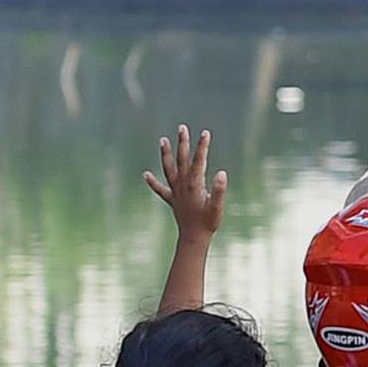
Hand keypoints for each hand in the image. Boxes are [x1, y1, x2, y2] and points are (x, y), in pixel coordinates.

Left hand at [142, 127, 223, 242]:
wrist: (194, 237)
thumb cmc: (208, 222)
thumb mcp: (218, 207)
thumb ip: (220, 190)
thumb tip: (222, 173)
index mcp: (194, 185)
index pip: (199, 161)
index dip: (202, 147)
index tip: (205, 133)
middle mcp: (182, 185)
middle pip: (181, 160)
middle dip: (182, 143)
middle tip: (182, 128)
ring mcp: (175, 192)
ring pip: (168, 169)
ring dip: (165, 154)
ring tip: (162, 140)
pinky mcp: (172, 200)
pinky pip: (160, 189)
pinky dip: (152, 182)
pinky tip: (146, 174)